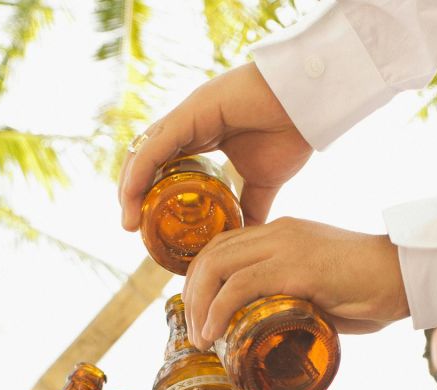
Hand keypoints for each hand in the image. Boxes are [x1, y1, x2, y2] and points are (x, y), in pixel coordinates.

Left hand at [118, 63, 311, 230]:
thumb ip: (251, 206)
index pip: (161, 165)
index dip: (148, 193)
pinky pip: (155, 145)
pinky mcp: (190, 112)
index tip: (145, 225)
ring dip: (130, 186)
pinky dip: (140, 171)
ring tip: (128, 219)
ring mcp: (186, 117)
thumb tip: (247, 238)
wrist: (308, 105)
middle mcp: (187, 125)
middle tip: (132, 226)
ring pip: (144, 153)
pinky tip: (133, 195)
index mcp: (201, 136)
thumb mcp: (264, 182)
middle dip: (133, 193)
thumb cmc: (290, 133)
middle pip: (146, 160)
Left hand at [182, 218, 409, 346]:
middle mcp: (279, 232)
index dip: (203, 277)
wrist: (408, 274)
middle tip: (194, 329)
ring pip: (217, 266)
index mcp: (284, 232)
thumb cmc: (375, 288)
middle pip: (212, 253)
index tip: (198, 310)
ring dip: (199, 306)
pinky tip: (213, 334)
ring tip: (200, 339)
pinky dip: (217, 311)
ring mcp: (285, 246)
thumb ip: (299, 300)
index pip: (225, 245)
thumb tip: (280, 330)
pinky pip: (240, 286)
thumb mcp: (325, 289)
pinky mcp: (295, 267)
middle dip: (192, 293)